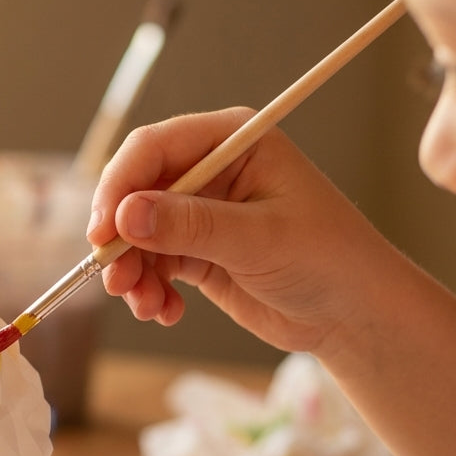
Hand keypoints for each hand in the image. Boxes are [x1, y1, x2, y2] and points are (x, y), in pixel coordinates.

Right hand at [87, 108, 399, 356]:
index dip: (120, 187)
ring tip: (146, 306)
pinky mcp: (197, 253)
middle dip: (120, 239)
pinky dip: (150, 291)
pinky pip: (153, 266)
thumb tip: (126, 215)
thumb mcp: (259, 239)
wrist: (351, 314)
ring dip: (133, 273)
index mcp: (233, 141)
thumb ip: (191, 226)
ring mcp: (201, 214)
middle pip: (136, 192)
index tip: (104, 233)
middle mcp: (211, 171)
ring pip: (138, 235)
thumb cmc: (328, 259)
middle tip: (114, 280)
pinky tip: (166, 312)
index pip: (154, 148)